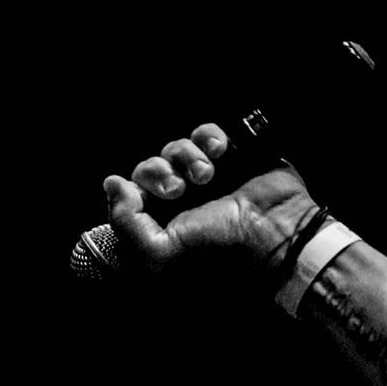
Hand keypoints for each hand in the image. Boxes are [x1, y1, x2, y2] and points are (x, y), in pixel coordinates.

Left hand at [101, 123, 321, 273]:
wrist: (274, 233)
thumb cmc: (220, 249)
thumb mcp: (160, 253)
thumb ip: (125, 223)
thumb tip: (111, 184)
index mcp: (161, 222)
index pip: (130, 194)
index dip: (133, 190)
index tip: (144, 196)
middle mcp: (182, 199)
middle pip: (149, 167)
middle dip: (158, 173)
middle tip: (178, 190)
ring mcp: (206, 176)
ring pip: (175, 148)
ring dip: (187, 158)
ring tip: (207, 176)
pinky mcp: (231, 155)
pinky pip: (206, 132)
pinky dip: (209, 137)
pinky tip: (222, 152)